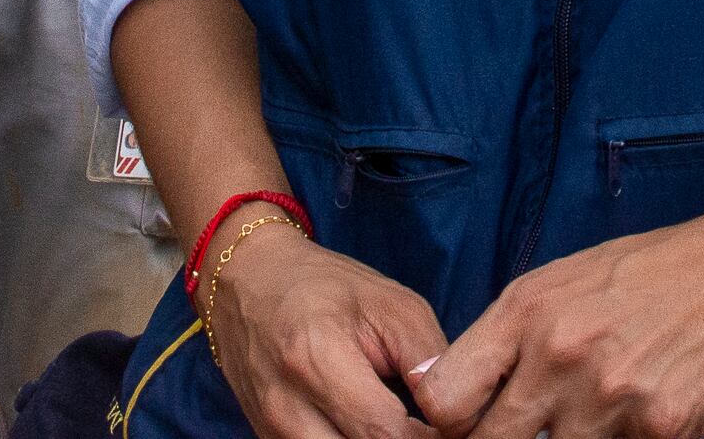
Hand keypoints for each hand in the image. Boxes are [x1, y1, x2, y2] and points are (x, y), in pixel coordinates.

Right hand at [196, 228, 445, 438]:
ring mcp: (268, 429)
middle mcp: (285, 406)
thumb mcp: (391, 304)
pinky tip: (368, 428)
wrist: (248, 280)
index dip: (428, 438)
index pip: (385, 433)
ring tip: (396, 427)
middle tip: (425, 427)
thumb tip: (456, 415)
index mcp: (316, 359)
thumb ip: (427, 357)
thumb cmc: (326, 287)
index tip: (448, 425)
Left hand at [409, 203, 703, 438]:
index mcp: (527, 311)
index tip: (469, 427)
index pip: (443, 400)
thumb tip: (448, 398)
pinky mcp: (661, 428)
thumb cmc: (654, 270)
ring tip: (608, 405)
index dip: (448, 427)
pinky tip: (650, 411)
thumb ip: (509, 338)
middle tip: (543, 426)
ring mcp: (610, 396)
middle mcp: (560, 354)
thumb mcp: (565, 281)